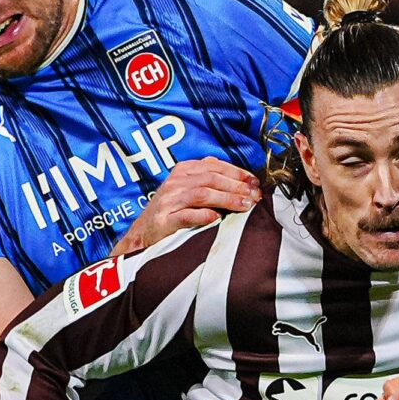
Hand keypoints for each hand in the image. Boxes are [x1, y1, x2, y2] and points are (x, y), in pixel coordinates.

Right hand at [116, 158, 259, 254]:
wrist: (143, 233)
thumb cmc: (172, 211)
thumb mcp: (188, 189)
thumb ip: (209, 181)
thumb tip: (243, 182)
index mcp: (183, 171)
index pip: (214, 166)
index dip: (237, 172)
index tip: (254, 181)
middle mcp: (175, 183)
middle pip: (211, 179)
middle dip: (237, 186)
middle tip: (255, 196)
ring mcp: (169, 201)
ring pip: (202, 195)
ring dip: (227, 199)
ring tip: (245, 206)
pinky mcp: (164, 221)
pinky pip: (186, 216)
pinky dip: (204, 216)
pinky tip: (218, 218)